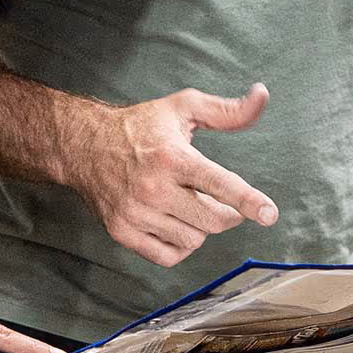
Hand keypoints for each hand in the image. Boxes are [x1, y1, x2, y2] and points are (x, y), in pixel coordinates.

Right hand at [66, 85, 279, 267]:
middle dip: (228, 214)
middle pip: (213, 221)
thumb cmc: (140, 126)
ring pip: (193, 240)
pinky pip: (168, 256)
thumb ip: (227, 110)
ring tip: (189, 204)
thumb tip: (262, 95)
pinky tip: (176, 224)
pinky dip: (180, 246)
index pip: (219, 183)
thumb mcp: (183, 108)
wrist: (83, 146)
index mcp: (172, 157)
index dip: (249, 200)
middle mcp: (153, 188)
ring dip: (201, 227)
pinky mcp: (122, 232)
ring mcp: (136, 213)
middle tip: (223, 201)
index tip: (270, 214)